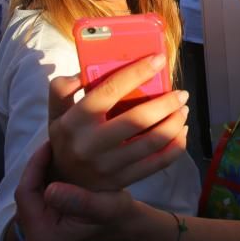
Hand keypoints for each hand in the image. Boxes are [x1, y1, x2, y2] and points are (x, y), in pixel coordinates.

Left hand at [14, 141, 133, 240]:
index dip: (35, 165)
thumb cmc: (119, 216)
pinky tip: (57, 162)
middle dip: (37, 167)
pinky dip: (45, 178)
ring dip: (41, 171)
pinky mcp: (43, 224)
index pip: (26, 194)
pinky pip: (37, 195)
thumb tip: (49, 190)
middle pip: (25, 193)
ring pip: (30, 192)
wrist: (125, 225)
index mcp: (44, 239)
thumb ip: (81, 202)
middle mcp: (35, 239)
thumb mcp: (107, 207)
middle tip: (52, 144)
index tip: (49, 143)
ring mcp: (38, 232)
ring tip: (54, 150)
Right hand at [47, 54, 189, 191]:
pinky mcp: (122, 181)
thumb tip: (80, 74)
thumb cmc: (67, 138)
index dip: (137, 73)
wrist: (64, 182)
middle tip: (181, 93)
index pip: (109, 91)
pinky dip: (175, 146)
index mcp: (75, 121)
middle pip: (137, 119)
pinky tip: (181, 132)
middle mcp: (90, 144)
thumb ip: (62, 90)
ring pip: (152, 142)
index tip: (158, 59)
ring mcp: (107, 166)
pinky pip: (157, 163)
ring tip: (183, 110)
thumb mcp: (56, 113)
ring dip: (174, 123)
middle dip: (166, 103)